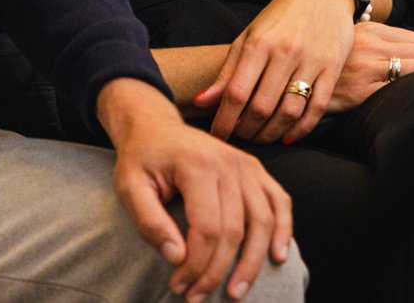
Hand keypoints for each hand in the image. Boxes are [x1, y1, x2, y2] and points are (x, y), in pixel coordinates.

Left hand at [102, 79, 293, 302]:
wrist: (155, 127)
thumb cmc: (142, 159)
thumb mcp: (129, 188)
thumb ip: (149, 223)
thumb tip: (177, 257)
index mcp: (198, 165)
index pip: (206, 228)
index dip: (195, 265)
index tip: (178, 286)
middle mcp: (229, 163)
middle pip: (234, 230)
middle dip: (216, 271)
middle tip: (196, 296)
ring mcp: (247, 164)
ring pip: (262, 221)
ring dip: (252, 262)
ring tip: (236, 291)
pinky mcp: (256, 169)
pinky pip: (280, 201)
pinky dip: (283, 229)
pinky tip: (278, 256)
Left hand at [195, 0, 355, 143]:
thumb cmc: (279, 17)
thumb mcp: (248, 37)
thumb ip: (227, 72)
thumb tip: (201, 103)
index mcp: (259, 43)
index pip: (236, 93)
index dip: (224, 121)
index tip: (217, 137)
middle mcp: (285, 52)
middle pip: (261, 107)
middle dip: (246, 131)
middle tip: (240, 138)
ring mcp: (311, 60)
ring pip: (289, 111)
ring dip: (271, 133)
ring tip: (260, 137)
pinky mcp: (333, 67)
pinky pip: (317, 108)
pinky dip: (301, 129)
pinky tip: (288, 136)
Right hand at [324, 23, 413, 118]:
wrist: (299, 77)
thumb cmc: (333, 60)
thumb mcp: (354, 38)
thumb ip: (380, 39)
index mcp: (371, 30)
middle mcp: (371, 46)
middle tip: (413, 75)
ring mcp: (367, 68)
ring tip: (403, 84)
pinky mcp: (362, 92)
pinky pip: (399, 89)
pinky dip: (402, 93)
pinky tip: (392, 96)